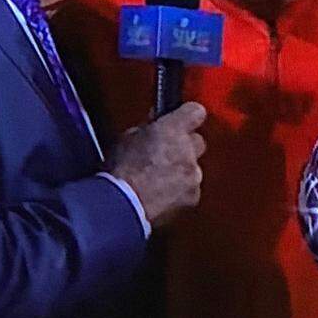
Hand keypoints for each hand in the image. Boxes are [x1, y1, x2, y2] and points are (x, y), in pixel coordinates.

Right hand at [110, 102, 206, 226]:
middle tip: (165, 154)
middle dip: (184, 147)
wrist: (122, 205)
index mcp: (173, 129)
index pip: (196, 111)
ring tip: (158, 181)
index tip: (182, 120)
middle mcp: (188, 150)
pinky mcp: (193, 196)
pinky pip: (191, 190)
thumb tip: (156, 124)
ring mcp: (193, 174)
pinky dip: (180, 192)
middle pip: (197, 142)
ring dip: (181, 172)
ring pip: (194, 168)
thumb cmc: (119, 171)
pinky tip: (161, 196)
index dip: (188, 116)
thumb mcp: (128, 138)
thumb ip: (149, 128)